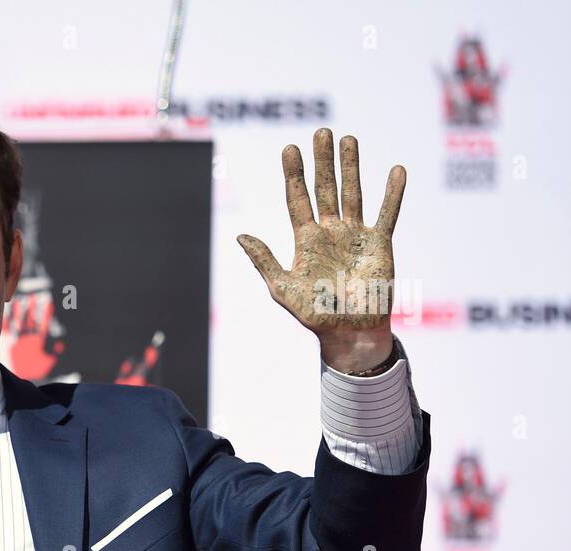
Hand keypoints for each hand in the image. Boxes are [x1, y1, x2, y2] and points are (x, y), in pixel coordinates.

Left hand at [237, 129, 405, 373]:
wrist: (349, 333)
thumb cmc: (315, 315)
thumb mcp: (283, 288)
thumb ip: (264, 260)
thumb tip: (241, 236)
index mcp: (305, 240)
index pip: (297, 199)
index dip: (294, 175)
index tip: (289, 148)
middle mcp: (330, 232)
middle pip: (325, 189)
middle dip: (322, 161)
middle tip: (321, 132)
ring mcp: (355, 235)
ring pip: (353, 193)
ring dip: (351, 167)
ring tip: (349, 139)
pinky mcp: (380, 244)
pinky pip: (388, 214)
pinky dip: (392, 193)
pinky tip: (396, 170)